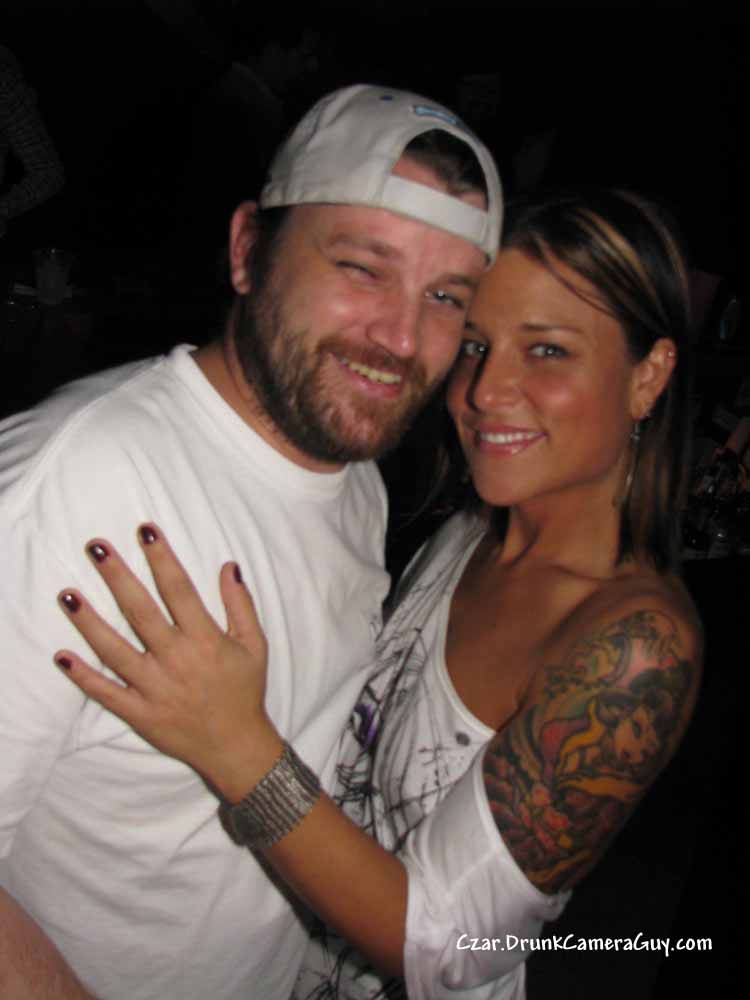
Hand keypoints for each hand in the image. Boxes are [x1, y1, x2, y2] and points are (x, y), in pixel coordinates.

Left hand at [54, 524, 281, 799]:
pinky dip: (83, 676)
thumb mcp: (255, 645)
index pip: (179, 590)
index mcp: (205, 640)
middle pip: (141, 612)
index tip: (145, 531)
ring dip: (89, 623)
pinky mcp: (139, 713)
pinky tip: (61, 656)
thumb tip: (228, 566)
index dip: (162, 558)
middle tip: (96, 548)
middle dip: (117, 577)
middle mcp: (177, 660)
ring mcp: (155, 688)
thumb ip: (241, 605)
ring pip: (115, 650)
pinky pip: (107, 693)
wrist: (236, 747)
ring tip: (68, 595)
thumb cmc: (245, 691)